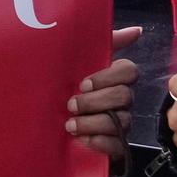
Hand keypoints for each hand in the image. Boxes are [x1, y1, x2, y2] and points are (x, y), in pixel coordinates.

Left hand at [65, 26, 141, 160]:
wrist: (40, 120)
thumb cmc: (61, 85)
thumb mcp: (75, 60)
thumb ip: (105, 41)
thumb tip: (137, 30)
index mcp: (115, 78)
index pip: (129, 71)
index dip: (108, 77)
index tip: (82, 83)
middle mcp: (122, 100)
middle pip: (124, 96)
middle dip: (95, 101)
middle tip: (70, 105)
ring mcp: (120, 123)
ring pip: (122, 121)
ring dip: (93, 123)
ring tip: (70, 125)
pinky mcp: (114, 146)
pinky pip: (118, 146)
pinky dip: (100, 143)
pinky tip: (82, 140)